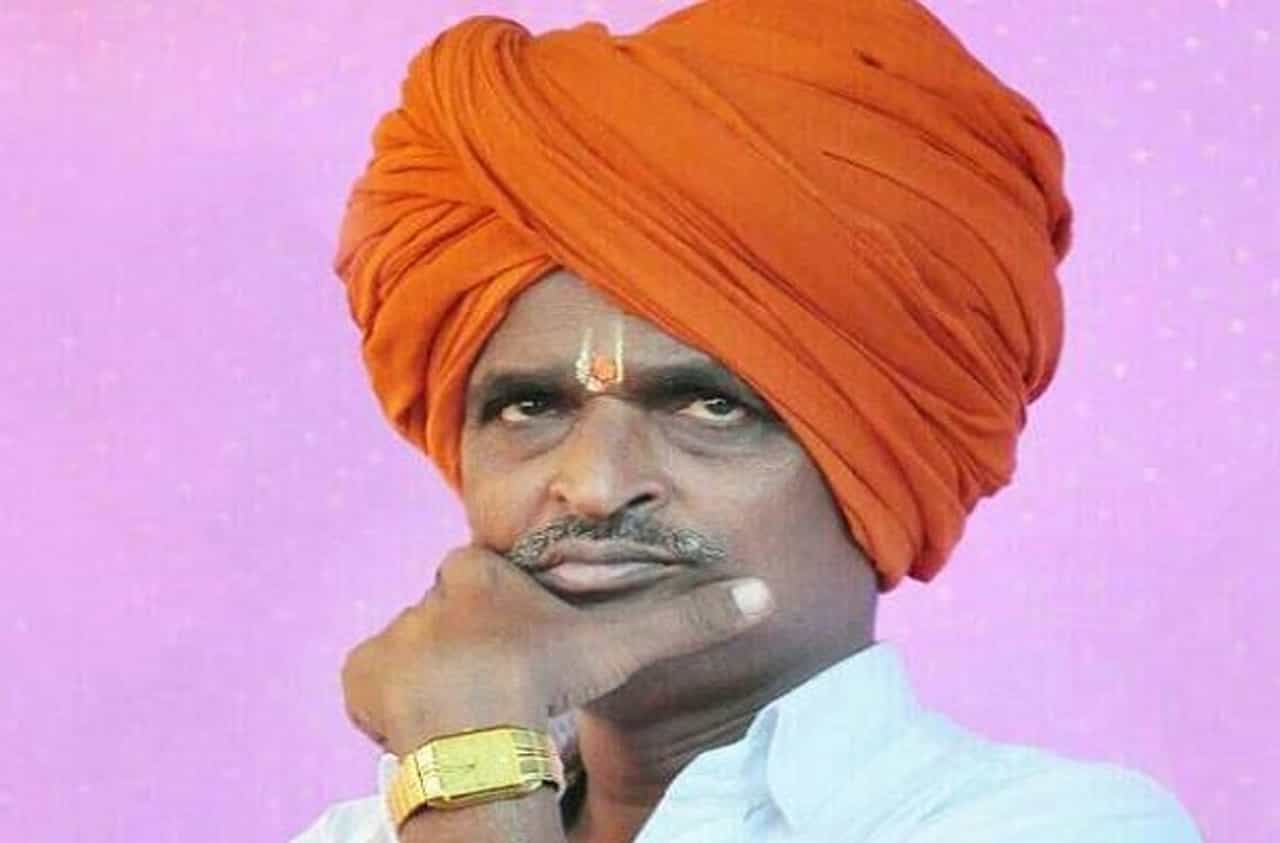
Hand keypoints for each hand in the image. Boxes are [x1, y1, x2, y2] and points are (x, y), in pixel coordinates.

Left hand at [341, 544, 774, 754]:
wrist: (476, 730)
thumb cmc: (546, 675)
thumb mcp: (621, 644)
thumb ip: (688, 620)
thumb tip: (763, 595)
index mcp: (480, 574)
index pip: (487, 577)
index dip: (507, 612)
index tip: (524, 647)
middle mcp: (428, 597)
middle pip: (450, 619)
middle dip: (470, 648)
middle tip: (500, 688)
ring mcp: (392, 637)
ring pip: (414, 655)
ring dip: (435, 681)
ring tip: (469, 717)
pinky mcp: (361, 678)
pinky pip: (374, 687)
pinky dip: (394, 707)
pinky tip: (431, 729)